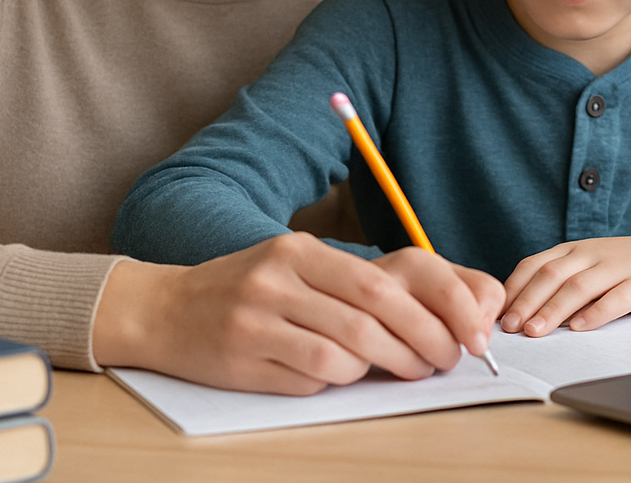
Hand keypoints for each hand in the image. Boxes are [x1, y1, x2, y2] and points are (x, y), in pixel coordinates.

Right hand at [93, 233, 500, 394]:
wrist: (166, 310)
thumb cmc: (250, 291)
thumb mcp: (298, 267)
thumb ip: (355, 285)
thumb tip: (437, 313)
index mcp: (301, 250)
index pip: (384, 279)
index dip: (434, 307)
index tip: (464, 332)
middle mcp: (280, 277)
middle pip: (371, 315)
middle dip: (421, 342)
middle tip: (443, 360)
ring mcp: (260, 318)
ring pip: (345, 351)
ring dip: (384, 366)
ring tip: (400, 369)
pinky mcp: (246, 357)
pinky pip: (312, 376)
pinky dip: (337, 380)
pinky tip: (338, 374)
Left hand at [499, 235, 630, 336]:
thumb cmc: (622, 268)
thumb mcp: (587, 266)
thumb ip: (558, 282)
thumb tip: (519, 311)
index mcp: (572, 250)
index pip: (534, 264)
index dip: (514, 288)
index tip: (497, 313)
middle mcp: (590, 255)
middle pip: (551, 275)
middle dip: (527, 301)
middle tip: (511, 327)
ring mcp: (616, 268)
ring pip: (578, 287)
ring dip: (554, 309)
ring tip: (536, 331)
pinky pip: (615, 299)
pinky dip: (595, 313)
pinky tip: (580, 328)